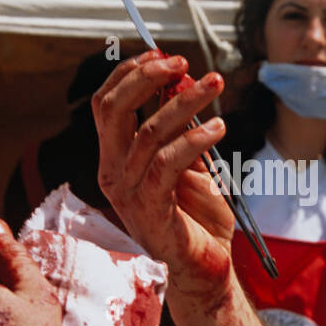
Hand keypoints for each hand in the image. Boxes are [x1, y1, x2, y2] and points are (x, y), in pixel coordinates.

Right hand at [92, 51, 235, 304]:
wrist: (206, 270)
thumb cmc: (197, 220)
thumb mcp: (190, 165)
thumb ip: (181, 130)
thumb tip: (183, 82)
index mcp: (116, 160)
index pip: (106, 105)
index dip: (129, 74)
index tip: (162, 55)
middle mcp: (113, 174)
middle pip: (113, 111)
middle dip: (146, 77)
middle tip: (182, 62)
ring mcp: (129, 195)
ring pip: (148, 132)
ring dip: (185, 102)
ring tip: (215, 85)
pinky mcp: (151, 211)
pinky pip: (167, 164)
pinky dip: (195, 139)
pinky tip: (219, 129)